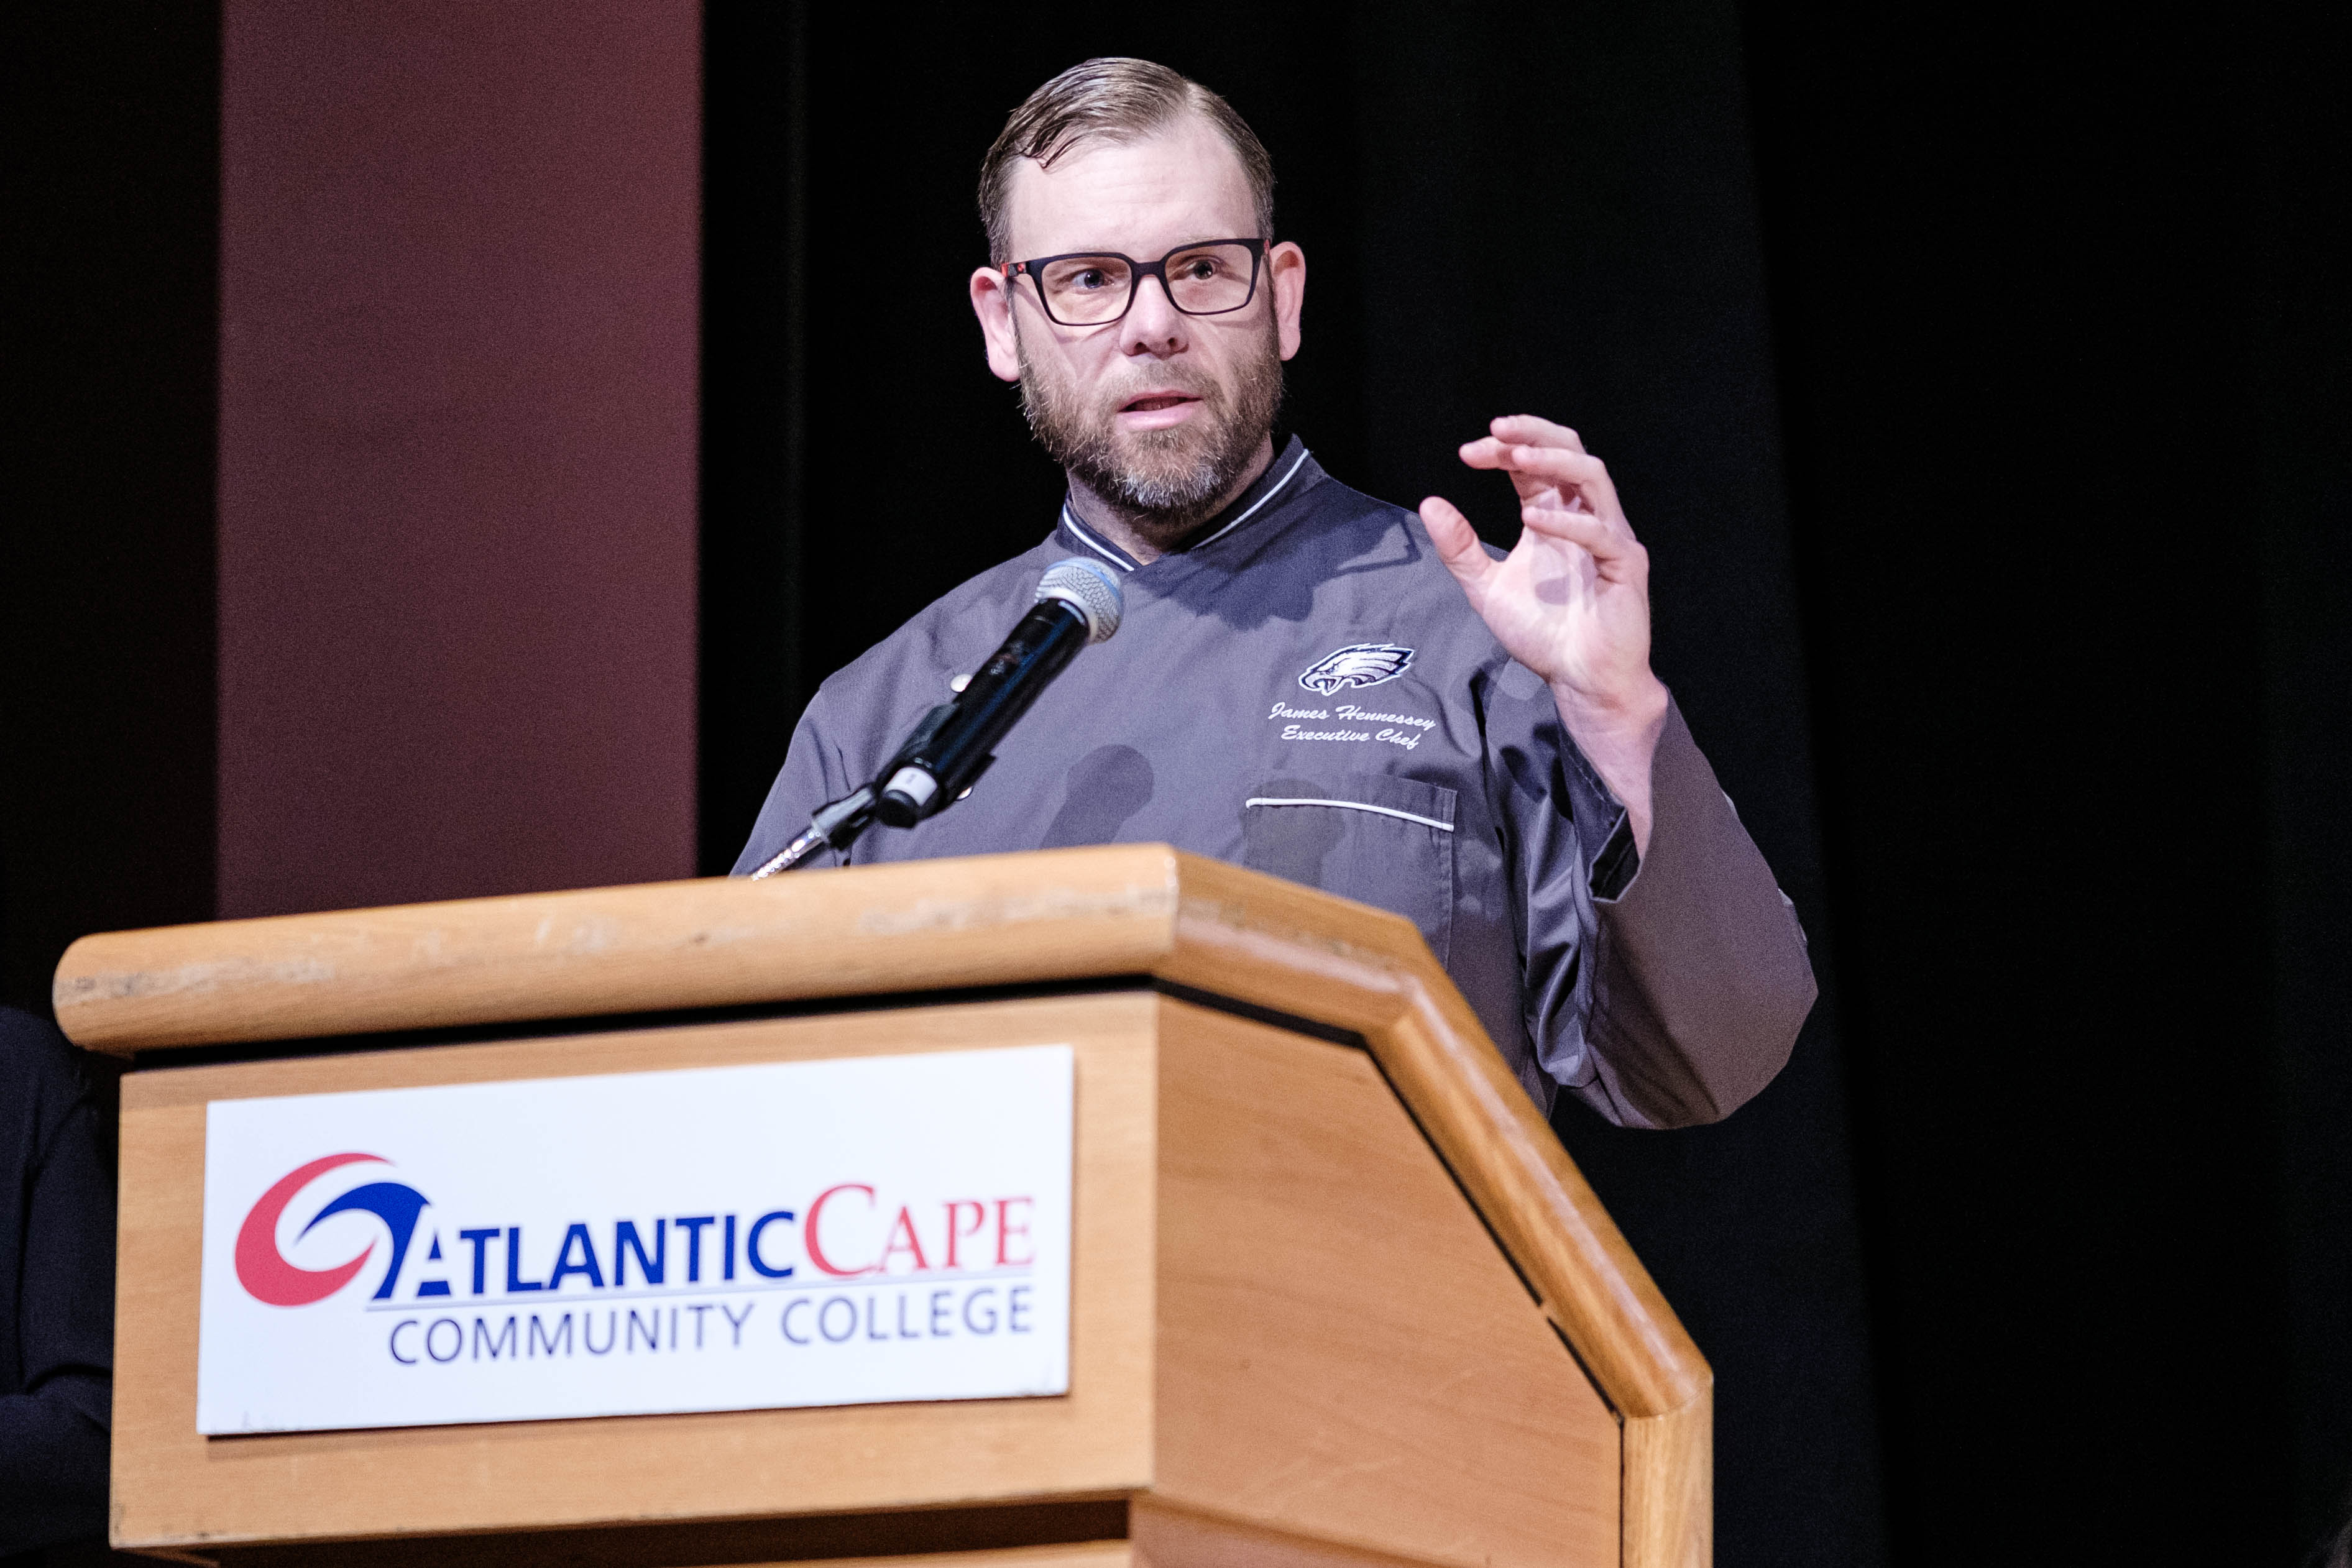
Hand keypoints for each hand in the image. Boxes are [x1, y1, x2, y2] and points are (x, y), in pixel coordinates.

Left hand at [1422, 415, 1669, 847]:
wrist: (1580, 681)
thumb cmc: (1543, 635)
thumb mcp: (1486, 588)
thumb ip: (1460, 549)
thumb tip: (1429, 504)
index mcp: (1554, 516)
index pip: (1533, 464)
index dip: (1503, 449)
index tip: (1467, 453)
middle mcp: (1584, 517)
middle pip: (1571, 451)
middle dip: (1535, 433)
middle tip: (1496, 430)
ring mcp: (1609, 538)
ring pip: (1593, 477)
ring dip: (1555, 460)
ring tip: (1516, 457)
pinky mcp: (1624, 565)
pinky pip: (1601, 533)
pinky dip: (1569, 521)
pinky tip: (1533, 519)